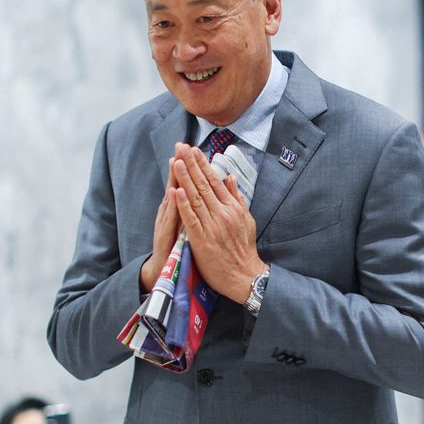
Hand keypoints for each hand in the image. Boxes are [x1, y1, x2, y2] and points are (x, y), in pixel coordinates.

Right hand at [140, 144, 183, 291]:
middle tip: (181, 146)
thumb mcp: (187, 223)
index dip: (188, 166)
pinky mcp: (165, 235)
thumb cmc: (177, 247)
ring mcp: (166, 222)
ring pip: (171, 197)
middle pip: (176, 184)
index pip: (185, 183)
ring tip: (176, 161)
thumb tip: (193, 189)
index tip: (192, 148)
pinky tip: (173, 192)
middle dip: (180, 165)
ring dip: (173, 179)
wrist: (163, 271)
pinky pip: (170, 219)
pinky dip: (173, 206)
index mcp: (178, 208)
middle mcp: (170, 212)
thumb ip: (191, 206)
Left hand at [173, 144, 265, 303]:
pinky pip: (191, 219)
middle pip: (204, 184)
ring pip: (196, 198)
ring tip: (177, 161)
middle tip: (182, 147)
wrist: (244, 275)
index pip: (215, 181)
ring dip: (185, 178)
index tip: (194, 150)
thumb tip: (230, 177)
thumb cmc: (244, 249)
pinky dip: (183, 204)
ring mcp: (212, 226)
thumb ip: (237, 198)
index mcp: (232, 208)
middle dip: (192, 164)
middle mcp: (223, 213)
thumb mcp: (246, 219)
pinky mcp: (201, 240)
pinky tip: (177, 191)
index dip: (203, 164)